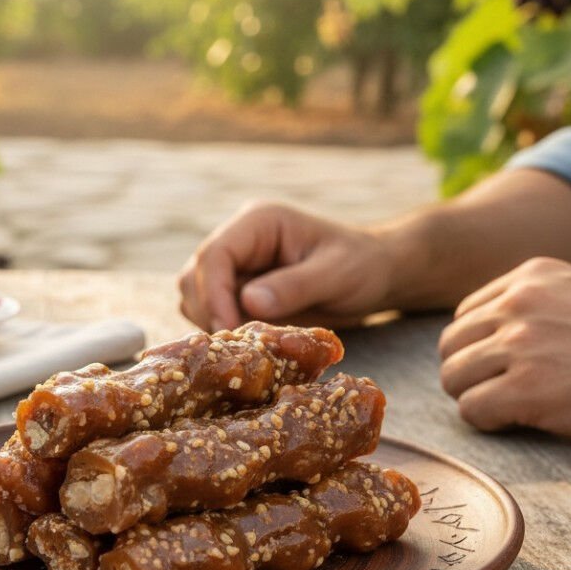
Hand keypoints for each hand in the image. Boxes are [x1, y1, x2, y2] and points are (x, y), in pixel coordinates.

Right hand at [178, 201, 395, 330]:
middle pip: (195, 276)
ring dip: (213, 323)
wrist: (375, 275)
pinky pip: (212, 313)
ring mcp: (236, 266)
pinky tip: (254, 345)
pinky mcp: (238, 291)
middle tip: (238, 346)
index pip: (214, 254)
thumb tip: (248, 302)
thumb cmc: (362, 266)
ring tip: (250, 345)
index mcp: (258, 223)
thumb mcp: (337, 274)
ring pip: (196, 297)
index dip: (214, 294)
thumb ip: (295, 286)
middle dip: (209, 312)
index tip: (229, 331)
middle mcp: (239, 241)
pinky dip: (224, 331)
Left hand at [439, 257, 570, 448]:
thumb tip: (478, 335)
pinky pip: (471, 409)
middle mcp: (521, 302)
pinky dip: (487, 421)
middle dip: (469, 373)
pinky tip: (517, 421)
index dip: (480, 348)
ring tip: (509, 407)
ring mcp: (522, 344)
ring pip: (453, 377)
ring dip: (475, 397)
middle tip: (500, 392)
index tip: (508, 367)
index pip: (466, 315)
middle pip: (451, 345)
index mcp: (532, 276)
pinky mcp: (528, 389)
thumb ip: (531, 305)